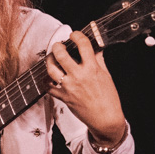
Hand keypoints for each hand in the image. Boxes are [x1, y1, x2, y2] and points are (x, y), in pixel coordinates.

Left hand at [46, 31, 126, 145]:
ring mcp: (69, 87)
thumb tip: (95, 47)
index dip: (77, 36)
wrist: (105, 118)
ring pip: (51, 69)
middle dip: (57, 46)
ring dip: (49, 61)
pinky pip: (48, 86)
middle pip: (61, 55)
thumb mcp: (106, 75)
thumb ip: (98, 60)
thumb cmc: (108, 98)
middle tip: (58, 45)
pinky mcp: (63, 97)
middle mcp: (79, 76)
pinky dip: (46, 80)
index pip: (83, 45)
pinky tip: (48, 76)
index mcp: (92, 69)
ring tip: (51, 58)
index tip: (74, 35)